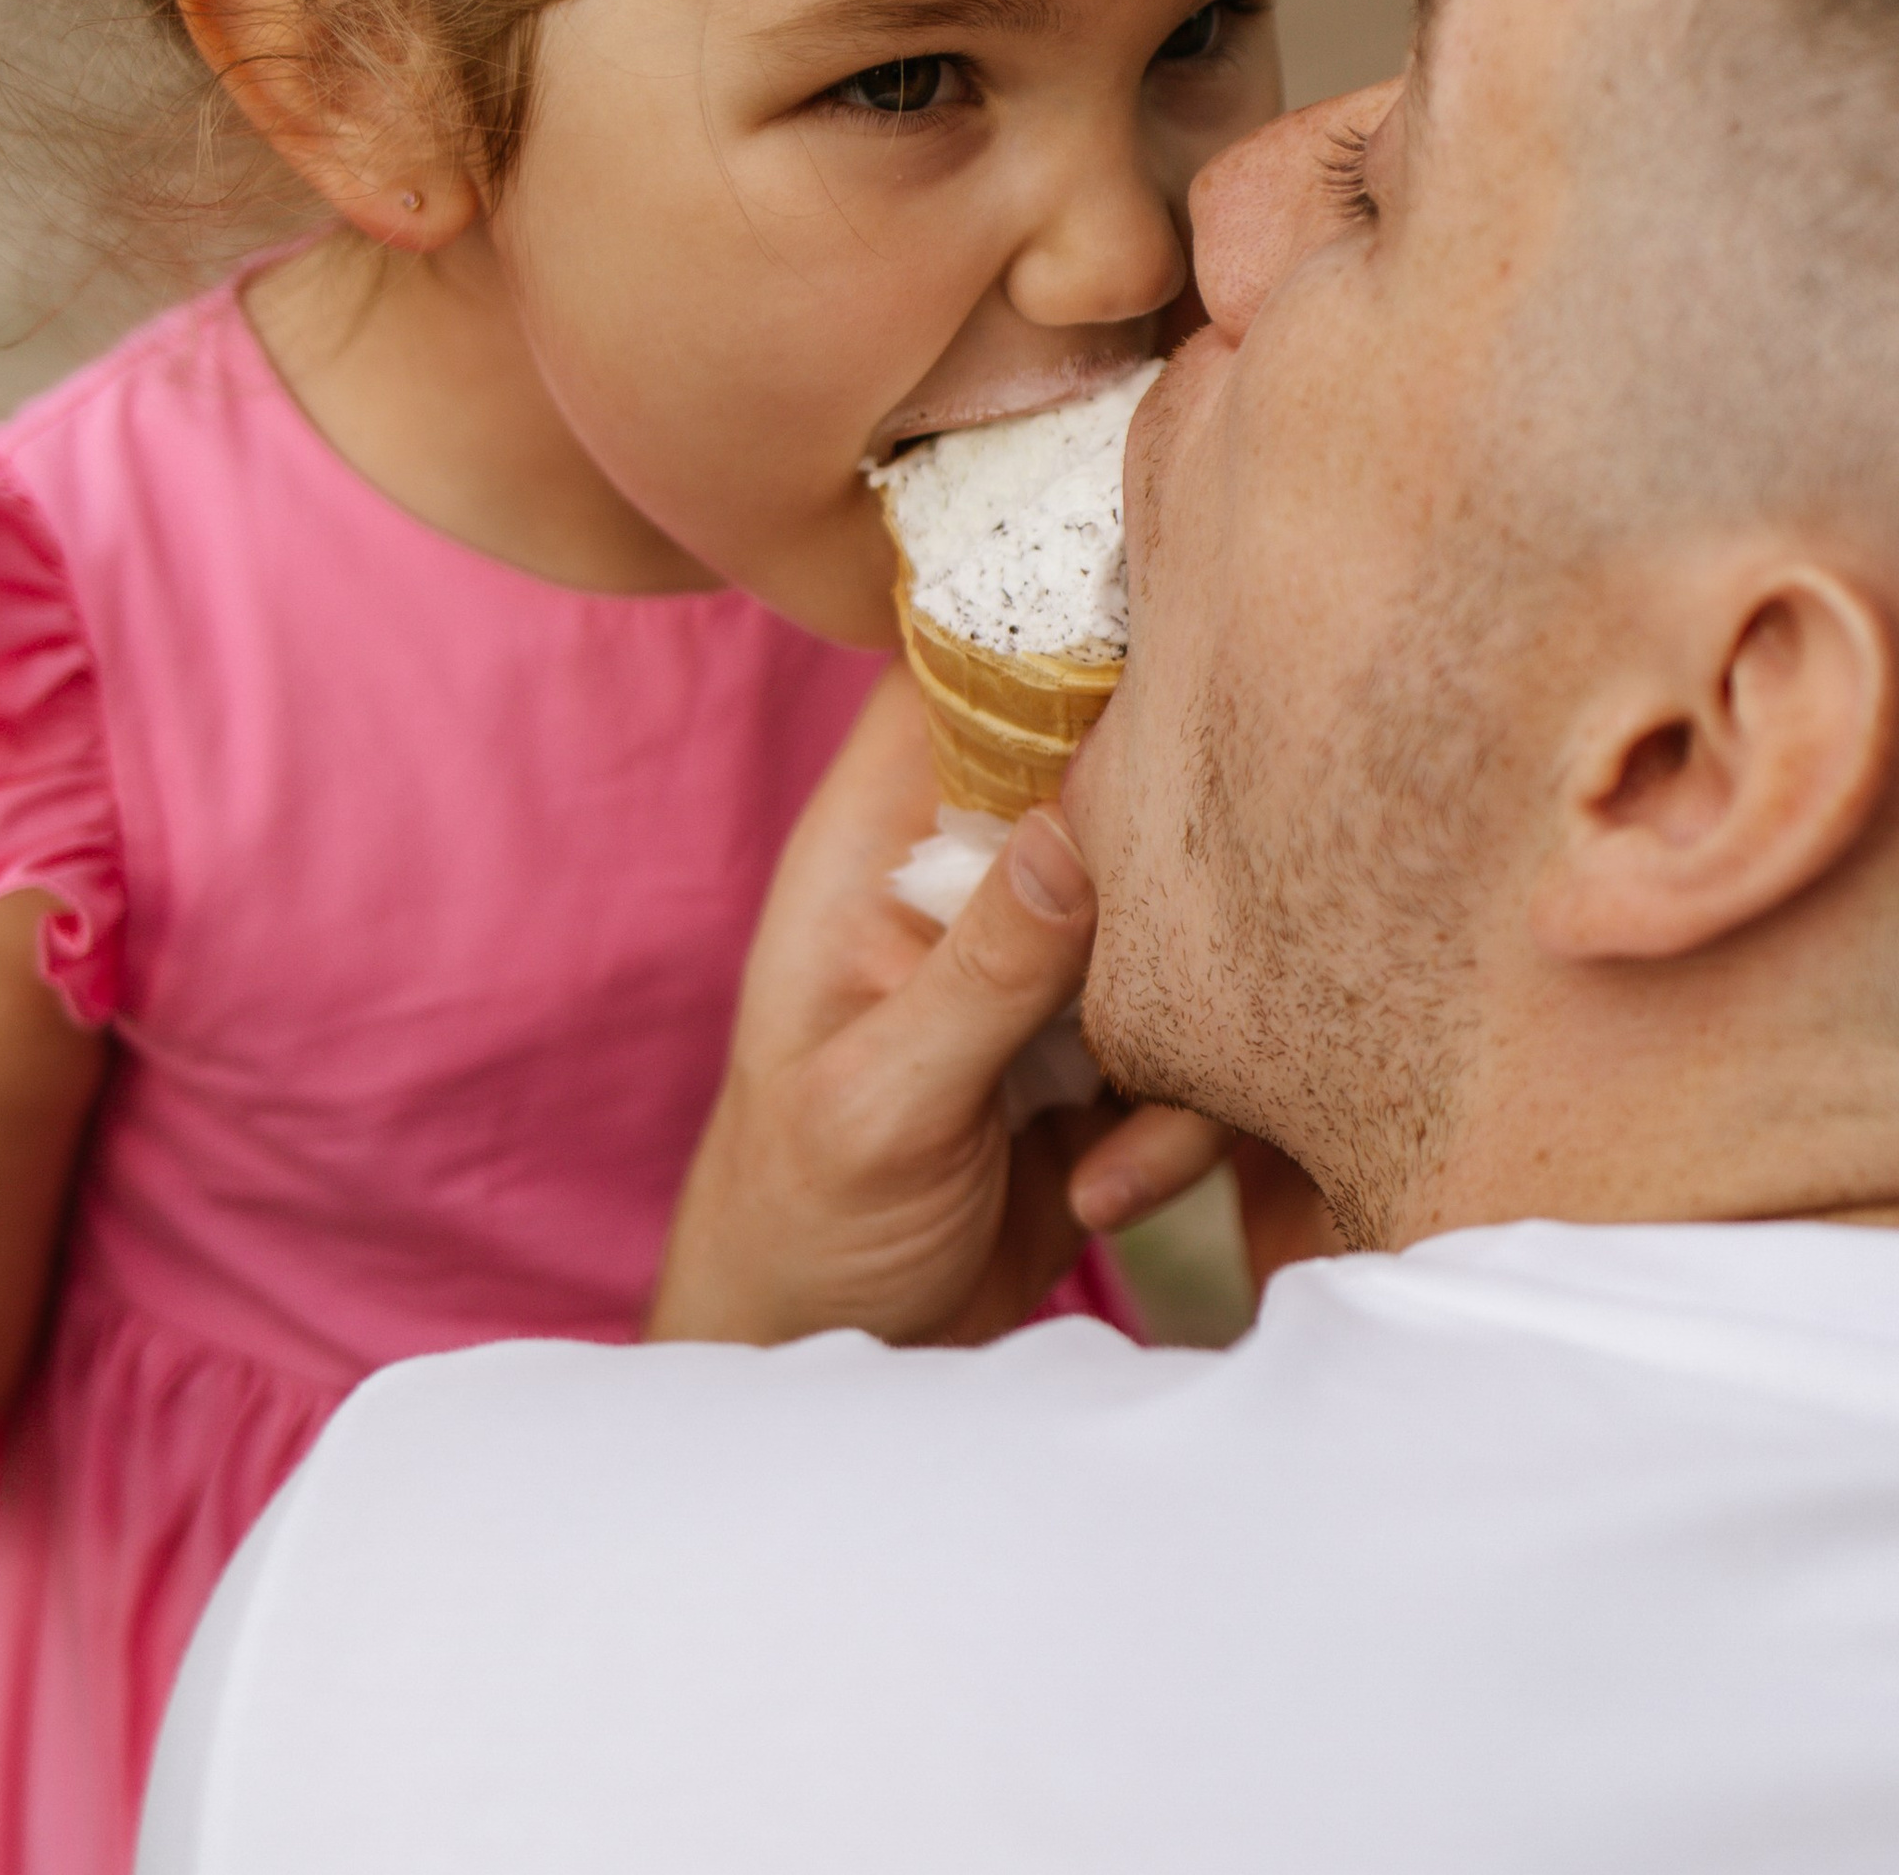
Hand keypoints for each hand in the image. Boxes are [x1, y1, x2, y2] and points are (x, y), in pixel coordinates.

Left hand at [649, 669, 1230, 1345]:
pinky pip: (1194, 1036)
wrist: (830, 1355)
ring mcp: (1039, 962)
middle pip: (1102, 784)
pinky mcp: (1100, 1047)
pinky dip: (1176, 1120)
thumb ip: (981, 973)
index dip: (1050, 638)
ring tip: (1097, 1150)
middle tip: (1177, 963)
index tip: (1167, 640)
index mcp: (869, 850)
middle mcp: (958, 883)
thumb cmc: (800, 1216)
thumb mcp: (881, 1102)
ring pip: (1173, 920)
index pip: (953, 680)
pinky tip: (1099, 1191)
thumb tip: (1075, 832)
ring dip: (1175, 1042)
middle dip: (1170, 869)